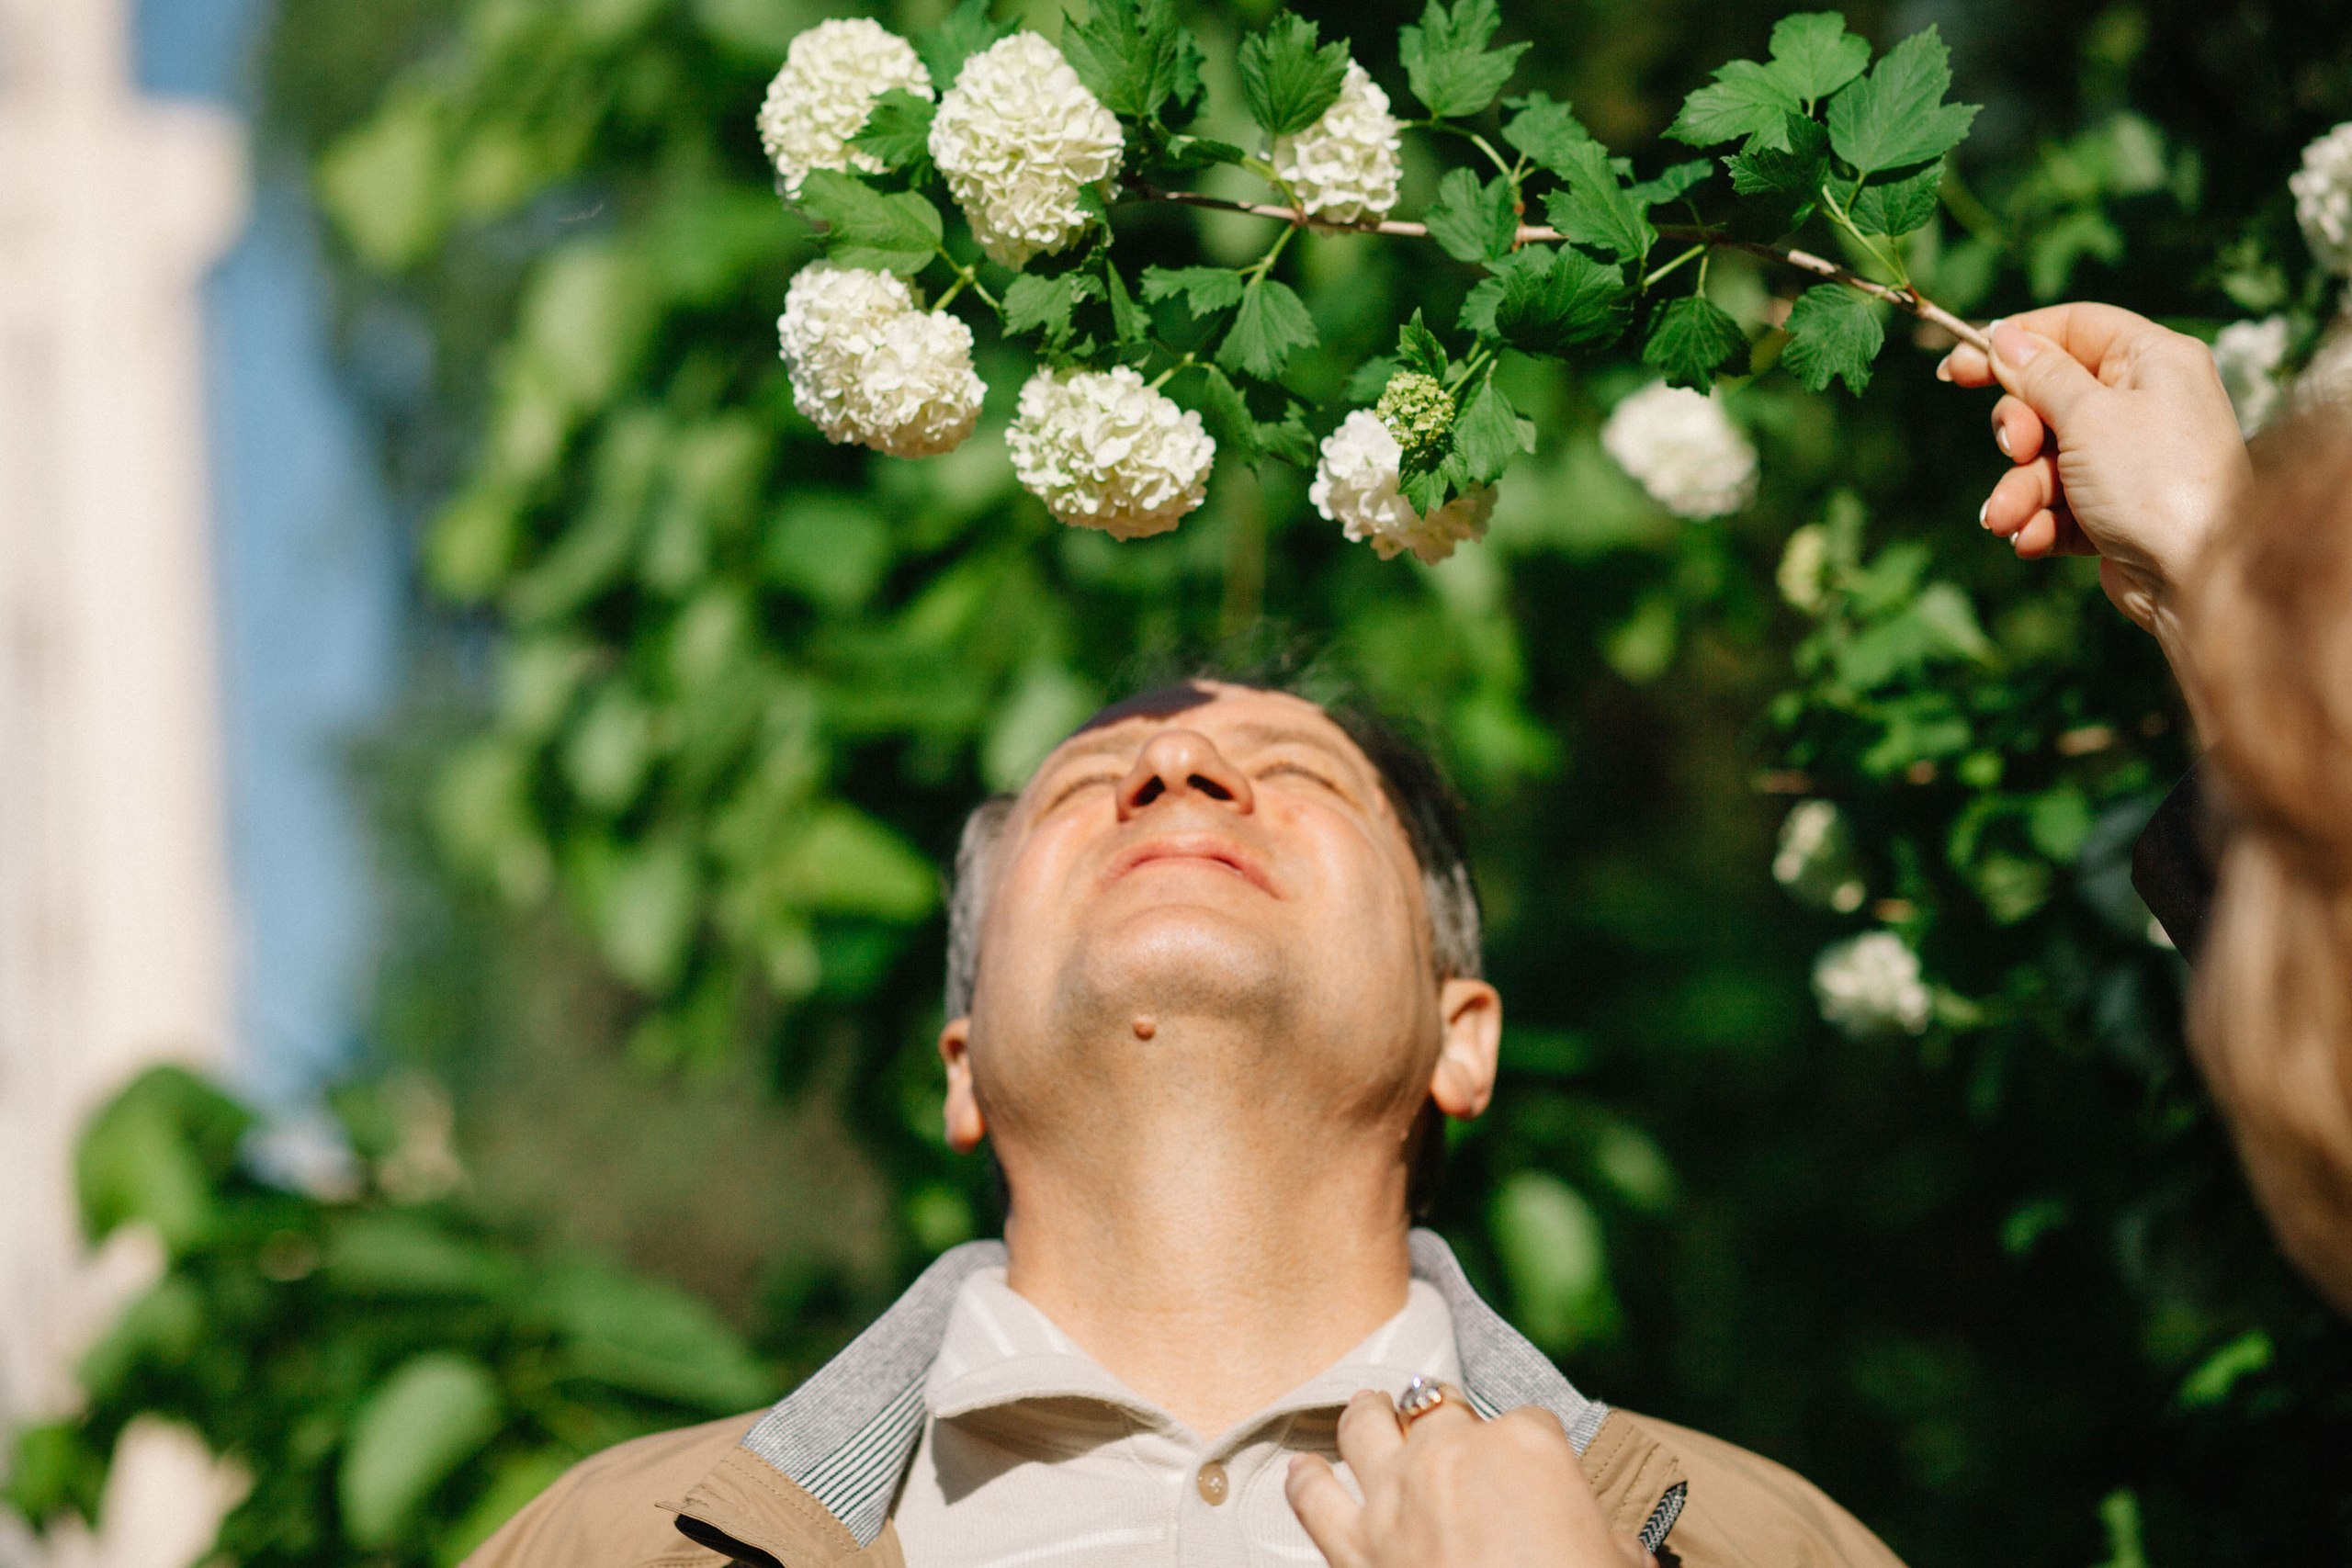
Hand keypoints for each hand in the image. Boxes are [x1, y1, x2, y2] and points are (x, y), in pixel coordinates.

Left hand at [1285, 1386, 1654, 1567]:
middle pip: (1439, 1408)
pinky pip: (1312, 1498)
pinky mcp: (1353, 1546)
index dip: (1532, 1449)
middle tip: (1447, 1440)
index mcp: (1527, 1447)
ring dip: (1366, 1418)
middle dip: (1445, 1421)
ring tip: (1368, 1414)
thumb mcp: (1619, 1564)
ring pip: (1363, 1425)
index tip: (1532, 1474)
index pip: (1530, 1421)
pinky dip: (1305, 1482)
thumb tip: (1613, 1548)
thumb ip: (1608, 1542)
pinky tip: (1303, 1472)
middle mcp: (1452, 1454)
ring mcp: (1395, 1496)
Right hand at [1937, 304, 2250, 647]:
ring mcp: (2128, 459)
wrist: (2197, 576)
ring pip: (2045, 458)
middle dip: (2018, 429)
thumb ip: (2040, 375)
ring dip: (2018, 488)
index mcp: (2152, 360)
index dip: (2014, 342)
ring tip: (2006, 518)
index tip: (1958, 364)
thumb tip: (2003, 337)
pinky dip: (2039, 520)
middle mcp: (2143, 403)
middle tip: (2014, 448)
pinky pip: (2058, 503)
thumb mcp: (2088, 414)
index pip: (2073, 327)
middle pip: (2049, 395)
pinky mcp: (2113, 510)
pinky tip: (2033, 540)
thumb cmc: (2153, 480)